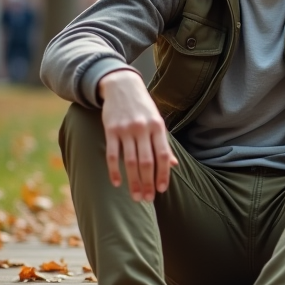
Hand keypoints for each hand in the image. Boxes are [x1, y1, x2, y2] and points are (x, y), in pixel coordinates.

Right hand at [98, 69, 176, 201]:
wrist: (121, 85)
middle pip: (146, 161)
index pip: (163, 155)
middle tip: (147, 199)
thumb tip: (174, 165)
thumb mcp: (157, 121)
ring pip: (130, 161)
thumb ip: (164, 143)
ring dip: (133, 181)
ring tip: (135, 196)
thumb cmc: (143, 107)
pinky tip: (116, 183)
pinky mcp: (110, 130)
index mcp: (158, 127)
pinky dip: (114, 170)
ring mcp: (126, 129)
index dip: (163, 174)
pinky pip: (112, 154)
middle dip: (147, 183)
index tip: (161, 190)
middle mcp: (143, 129)